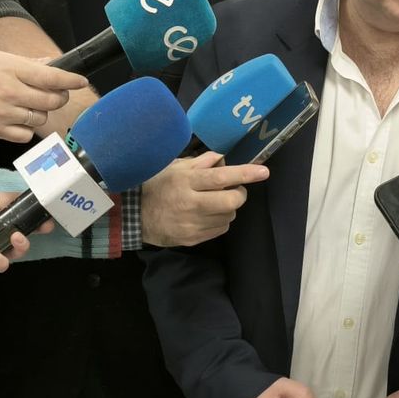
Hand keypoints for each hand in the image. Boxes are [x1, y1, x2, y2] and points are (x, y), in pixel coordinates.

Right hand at [0, 48, 88, 141]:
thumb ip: (24, 62)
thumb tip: (48, 64)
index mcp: (12, 70)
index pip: (52, 77)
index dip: (71, 80)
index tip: (81, 81)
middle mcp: (12, 92)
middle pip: (51, 101)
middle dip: (59, 98)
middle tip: (55, 95)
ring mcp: (4, 113)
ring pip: (39, 119)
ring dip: (40, 114)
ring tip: (29, 107)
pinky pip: (24, 135)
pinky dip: (25, 130)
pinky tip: (18, 121)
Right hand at [142, 152, 269, 246]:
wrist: (135, 216)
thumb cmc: (157, 185)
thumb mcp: (175, 167)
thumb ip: (201, 162)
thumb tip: (223, 158)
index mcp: (186, 181)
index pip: (221, 177)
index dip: (245, 174)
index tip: (263, 172)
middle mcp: (191, 203)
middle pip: (231, 202)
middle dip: (239, 194)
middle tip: (233, 190)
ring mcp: (192, 224)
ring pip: (229, 216)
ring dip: (228, 208)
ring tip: (214, 202)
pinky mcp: (192, 239)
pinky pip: (220, 229)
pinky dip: (220, 220)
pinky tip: (207, 214)